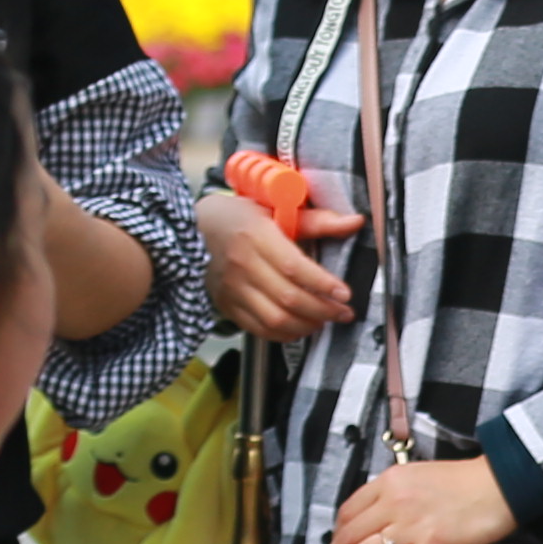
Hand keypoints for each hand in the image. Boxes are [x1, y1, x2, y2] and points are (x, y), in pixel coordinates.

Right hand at [199, 186, 356, 338]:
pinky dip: (284, 334)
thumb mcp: (273, 209)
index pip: (294, 267)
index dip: (323, 284)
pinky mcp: (226, 305)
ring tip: (325, 320)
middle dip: (324, 310)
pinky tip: (300, 327)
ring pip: (275, 319)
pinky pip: (258, 329)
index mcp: (256, 236)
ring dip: (307, 325)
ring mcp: (232, 289)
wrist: (188, 231)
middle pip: (289, 298)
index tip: (345, 293)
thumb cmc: (236, 218)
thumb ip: (316, 221)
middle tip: (344, 312)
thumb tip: (354, 222)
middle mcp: (242, 265)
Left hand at [320, 455, 516, 543]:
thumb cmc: (465, 481)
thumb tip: (377, 521)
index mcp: (388, 482)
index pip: (347, 512)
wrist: (501, 482)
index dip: (334, 538)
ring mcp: (412, 524)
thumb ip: (394, 495)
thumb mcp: (419, 476)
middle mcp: (394, 501)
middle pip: (348, 537)